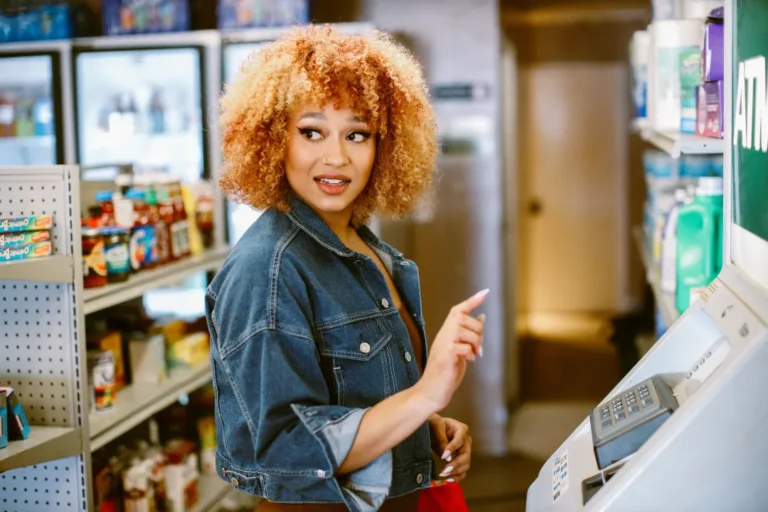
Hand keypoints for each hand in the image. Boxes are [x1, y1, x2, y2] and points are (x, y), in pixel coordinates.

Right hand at [415, 290, 487, 412]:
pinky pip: (462, 346)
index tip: (485, 292)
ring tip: (474, 355)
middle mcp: (443, 335)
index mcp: (446, 333)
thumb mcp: (460, 351)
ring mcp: (442, 345)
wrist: (431, 392)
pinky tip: (468, 360)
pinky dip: (469, 352)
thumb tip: (482, 317)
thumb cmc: (446, 372)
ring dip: (475, 343)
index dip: (472, 301)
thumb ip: (468, 335)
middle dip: (477, 330)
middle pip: (463, 318)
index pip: (458, 311)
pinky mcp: (445, 357)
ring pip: (464, 331)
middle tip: (479, 348)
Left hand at [429, 415, 471, 481]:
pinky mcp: (462, 458)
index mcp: (461, 429)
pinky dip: (458, 476)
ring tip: (444, 475)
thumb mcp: (436, 427)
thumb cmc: (435, 424)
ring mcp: (466, 450)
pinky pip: (463, 469)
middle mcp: (467, 440)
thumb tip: (448, 458)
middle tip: (444, 471)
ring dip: (456, 472)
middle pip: (465, 455)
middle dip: (456, 464)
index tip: (443, 457)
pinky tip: (449, 480)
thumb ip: (441, 440)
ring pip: (466, 464)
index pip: (459, 441)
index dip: (452, 449)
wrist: (434, 428)